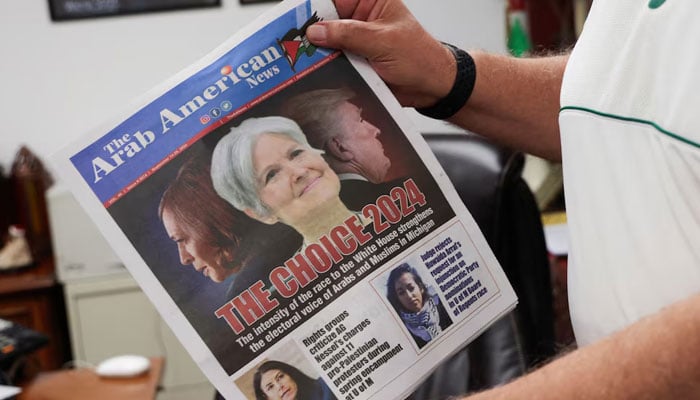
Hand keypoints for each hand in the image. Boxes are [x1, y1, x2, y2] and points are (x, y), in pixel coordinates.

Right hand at [306, 0, 454, 107]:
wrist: (433, 87)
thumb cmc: (420, 57)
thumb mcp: (383, 41)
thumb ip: (349, 34)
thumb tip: (316, 30)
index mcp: (370, 1)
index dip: (313, 5)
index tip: (293, 15)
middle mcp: (360, 18)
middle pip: (324, 19)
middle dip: (308, 29)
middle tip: (287, 38)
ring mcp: (355, 41)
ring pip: (325, 43)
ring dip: (313, 51)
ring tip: (292, 57)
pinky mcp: (353, 62)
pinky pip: (332, 62)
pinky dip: (321, 67)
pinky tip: (307, 71)